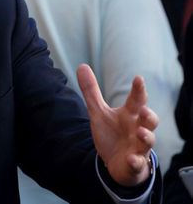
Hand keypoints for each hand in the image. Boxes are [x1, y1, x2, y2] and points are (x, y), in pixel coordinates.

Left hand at [77, 64, 157, 186]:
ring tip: (140, 132)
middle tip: (143, 109)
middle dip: (149, 115)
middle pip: (149, 121)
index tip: (138, 79)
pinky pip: (138, 164)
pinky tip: (131, 158)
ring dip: (146, 137)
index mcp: (129, 115)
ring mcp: (138, 148)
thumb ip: (91, 91)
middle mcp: (137, 130)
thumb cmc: (112, 134)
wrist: (117, 162)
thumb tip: (82, 65)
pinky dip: (135, 161)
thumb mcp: (99, 112)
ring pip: (148, 142)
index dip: (138, 90)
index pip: (136, 101)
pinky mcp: (135, 164)